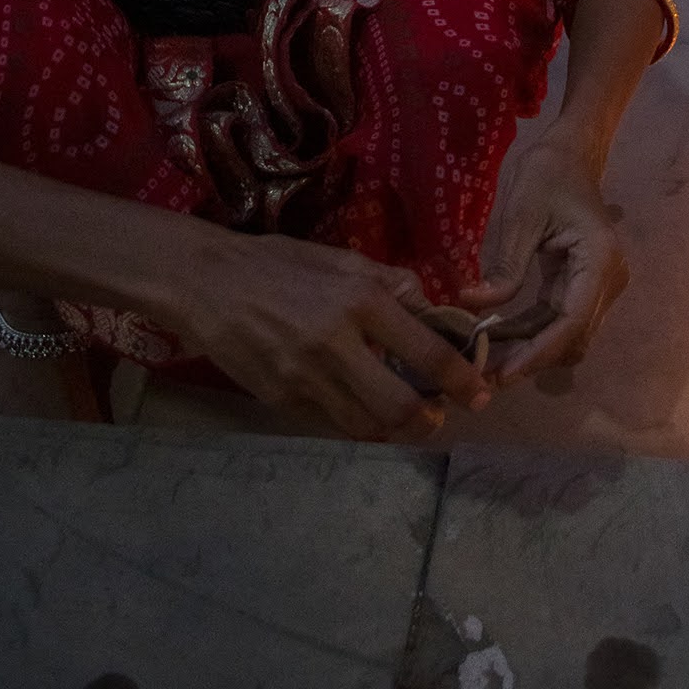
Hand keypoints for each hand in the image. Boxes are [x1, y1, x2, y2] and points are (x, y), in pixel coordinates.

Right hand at [165, 230, 487, 440]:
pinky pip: (329, 421)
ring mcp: (305, 377)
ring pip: (364, 424)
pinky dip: (351, 420)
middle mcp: (337, 343)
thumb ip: (391, 285)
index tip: (478, 394)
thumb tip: (431, 309)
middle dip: (427, 422)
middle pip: (398, 406)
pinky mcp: (281, 399)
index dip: (460, 379)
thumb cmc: (281, 264)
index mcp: (361, 299)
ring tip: (402, 418)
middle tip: (436, 419)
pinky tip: (357, 407)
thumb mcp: (342, 260)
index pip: (425, 351)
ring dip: (391, 429)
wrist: (209, 284)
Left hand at [454, 134, 628, 385]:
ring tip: (488, 358)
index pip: (572, 321)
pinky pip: (560, 320)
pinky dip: (533, 333)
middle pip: (572, 336)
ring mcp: (600, 285)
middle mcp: (608, 279)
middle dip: (532, 358)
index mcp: (599, 259)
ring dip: (532, 350)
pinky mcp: (584, 285)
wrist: (571, 152)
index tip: (503, 372)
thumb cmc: (548, 173)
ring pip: (567, 335)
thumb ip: (504, 264)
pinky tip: (500, 338)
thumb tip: (472, 304)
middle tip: (486, 372)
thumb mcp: (520, 214)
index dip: (538, 352)